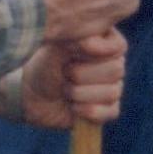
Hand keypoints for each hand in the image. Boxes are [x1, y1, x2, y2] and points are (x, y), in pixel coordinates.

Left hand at [10, 29, 126, 130]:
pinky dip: (86, 111)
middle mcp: (112, 64)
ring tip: (65, 90)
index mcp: (104, 43)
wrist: (33, 97)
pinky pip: (110, 112)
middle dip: (82, 75)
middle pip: (116, 70)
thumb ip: (74, 41)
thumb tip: (92, 43)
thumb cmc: (44, 67)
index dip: (97, 52)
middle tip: (65, 74)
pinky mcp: (108, 110)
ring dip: (80, 94)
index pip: (119, 46)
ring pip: (112, 93)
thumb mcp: (54, 50)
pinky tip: (73, 107)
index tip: (72, 55)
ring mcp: (112, 87)